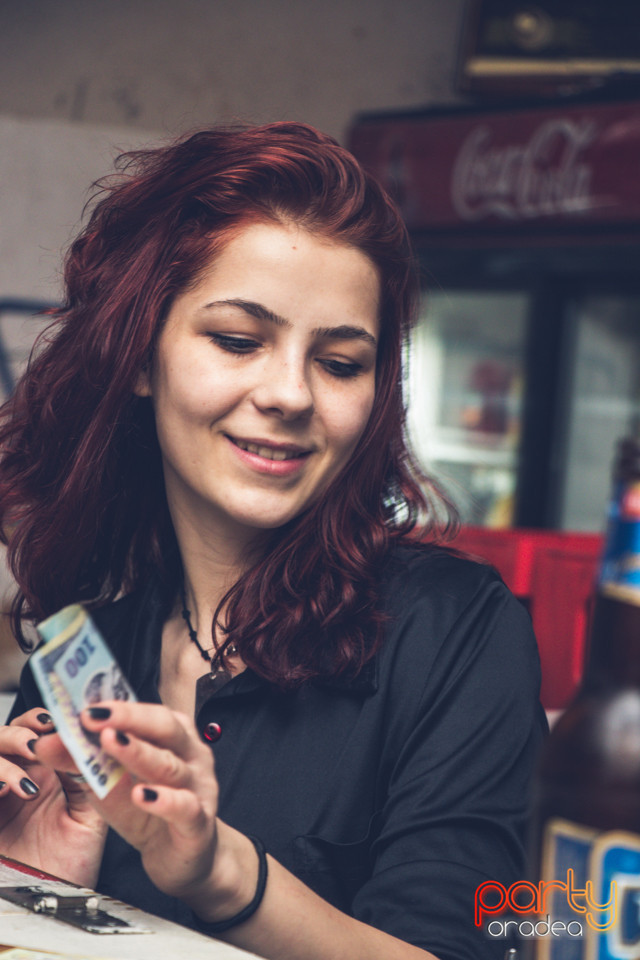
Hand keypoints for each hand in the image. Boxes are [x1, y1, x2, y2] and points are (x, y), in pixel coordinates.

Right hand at [0, 708, 106, 884]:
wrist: (50, 913)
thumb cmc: (69, 870)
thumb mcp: (88, 819)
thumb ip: (89, 779)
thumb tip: (89, 739)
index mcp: (46, 774)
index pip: (40, 730)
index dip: (48, 718)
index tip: (63, 718)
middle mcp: (18, 779)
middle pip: (10, 732)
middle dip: (24, 728)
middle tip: (42, 737)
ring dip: (9, 748)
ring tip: (31, 770)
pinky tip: (11, 788)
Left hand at [77, 701, 228, 907]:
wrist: (179, 856)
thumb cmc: (146, 810)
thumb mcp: (109, 784)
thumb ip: (80, 760)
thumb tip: (44, 741)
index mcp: (171, 734)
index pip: (144, 711)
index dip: (116, 705)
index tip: (84, 704)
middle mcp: (190, 753)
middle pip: (164, 726)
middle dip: (128, 717)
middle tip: (93, 716)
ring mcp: (198, 786)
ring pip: (171, 764)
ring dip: (140, 752)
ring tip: (111, 742)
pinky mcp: (198, 823)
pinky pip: (185, 807)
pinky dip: (163, 800)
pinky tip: (142, 795)